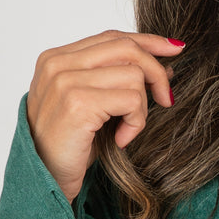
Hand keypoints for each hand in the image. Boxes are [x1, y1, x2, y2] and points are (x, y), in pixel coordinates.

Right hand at [24, 29, 185, 203]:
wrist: (43, 181)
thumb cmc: (70, 148)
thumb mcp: (94, 106)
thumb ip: (116, 80)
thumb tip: (166, 65)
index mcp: (56, 59)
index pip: (112, 37)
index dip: (147, 41)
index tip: (174, 48)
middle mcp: (57, 64)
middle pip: (126, 48)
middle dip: (156, 72)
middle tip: (166, 99)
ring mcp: (65, 81)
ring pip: (133, 74)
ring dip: (141, 107)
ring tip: (126, 129)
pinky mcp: (78, 103)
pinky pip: (131, 99)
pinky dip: (136, 123)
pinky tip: (121, 140)